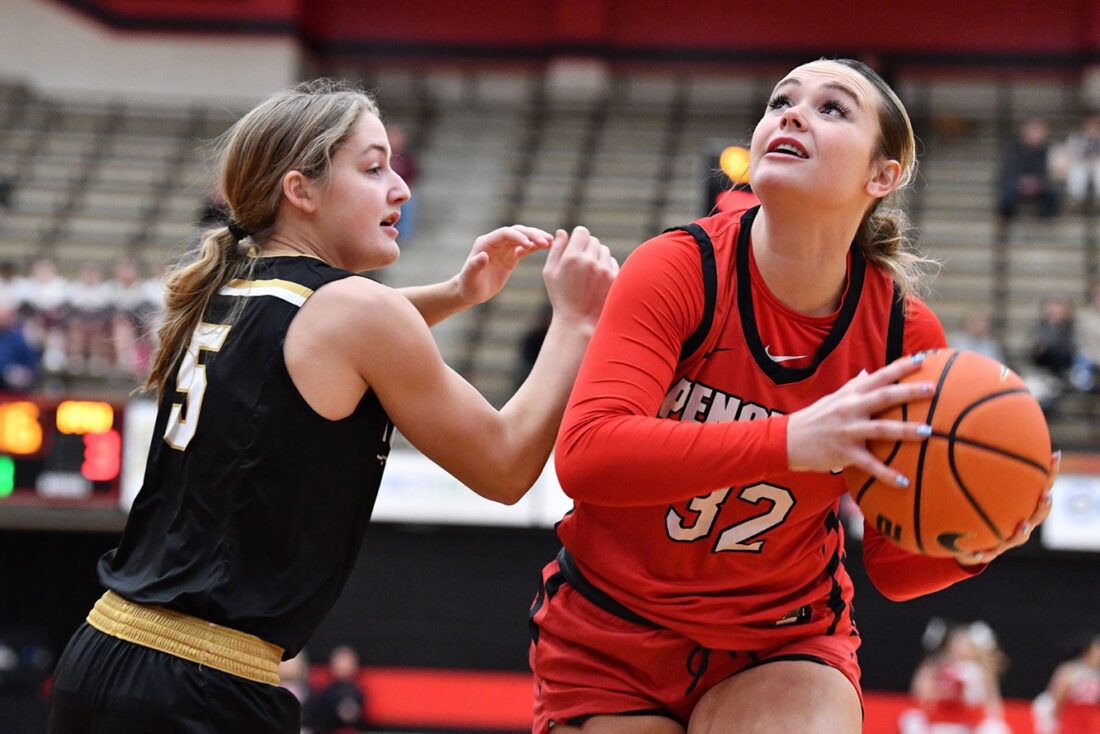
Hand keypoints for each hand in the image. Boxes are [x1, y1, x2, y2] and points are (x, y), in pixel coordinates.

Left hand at [455, 225, 554, 305]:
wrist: (470, 292)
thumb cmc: (469, 286)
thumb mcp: (470, 278)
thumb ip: (475, 266)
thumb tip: (483, 255)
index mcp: (486, 243)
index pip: (505, 233)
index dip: (518, 236)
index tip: (530, 244)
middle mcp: (496, 242)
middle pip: (517, 232)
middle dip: (532, 235)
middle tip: (547, 241)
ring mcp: (504, 249)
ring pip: (523, 237)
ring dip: (537, 238)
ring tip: (551, 241)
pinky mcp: (511, 257)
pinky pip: (525, 249)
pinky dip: (536, 247)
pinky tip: (548, 246)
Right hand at [542, 226, 617, 328]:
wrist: (579, 321)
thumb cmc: (561, 297)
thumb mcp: (550, 273)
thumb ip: (556, 249)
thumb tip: (562, 231)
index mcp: (572, 257)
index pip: (582, 231)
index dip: (578, 237)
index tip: (576, 246)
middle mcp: (589, 261)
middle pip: (594, 240)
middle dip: (587, 248)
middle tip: (581, 263)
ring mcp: (604, 270)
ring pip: (604, 250)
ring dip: (598, 257)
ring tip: (589, 273)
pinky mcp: (615, 278)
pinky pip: (612, 262)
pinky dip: (606, 267)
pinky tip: (598, 280)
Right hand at [787, 354, 933, 484]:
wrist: (787, 441)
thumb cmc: (814, 418)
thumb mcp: (832, 398)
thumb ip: (852, 386)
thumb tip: (868, 373)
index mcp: (850, 395)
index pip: (879, 376)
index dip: (901, 367)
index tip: (924, 359)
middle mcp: (849, 409)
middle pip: (883, 397)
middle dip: (908, 392)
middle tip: (933, 389)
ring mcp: (847, 431)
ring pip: (880, 429)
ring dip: (905, 430)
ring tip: (928, 432)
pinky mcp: (843, 453)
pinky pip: (869, 465)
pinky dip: (886, 474)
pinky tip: (904, 482)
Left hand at [954, 451, 1058, 565]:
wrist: (961, 539)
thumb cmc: (971, 506)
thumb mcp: (970, 484)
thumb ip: (970, 463)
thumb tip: (956, 430)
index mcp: (1019, 504)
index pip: (1039, 485)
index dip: (1049, 472)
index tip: (1054, 456)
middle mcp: (1018, 521)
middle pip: (1038, 514)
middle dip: (1044, 505)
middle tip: (1046, 494)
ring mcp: (1006, 538)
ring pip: (1018, 537)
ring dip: (1021, 532)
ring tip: (1022, 525)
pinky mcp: (988, 552)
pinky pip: (984, 554)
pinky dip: (979, 554)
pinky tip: (972, 552)